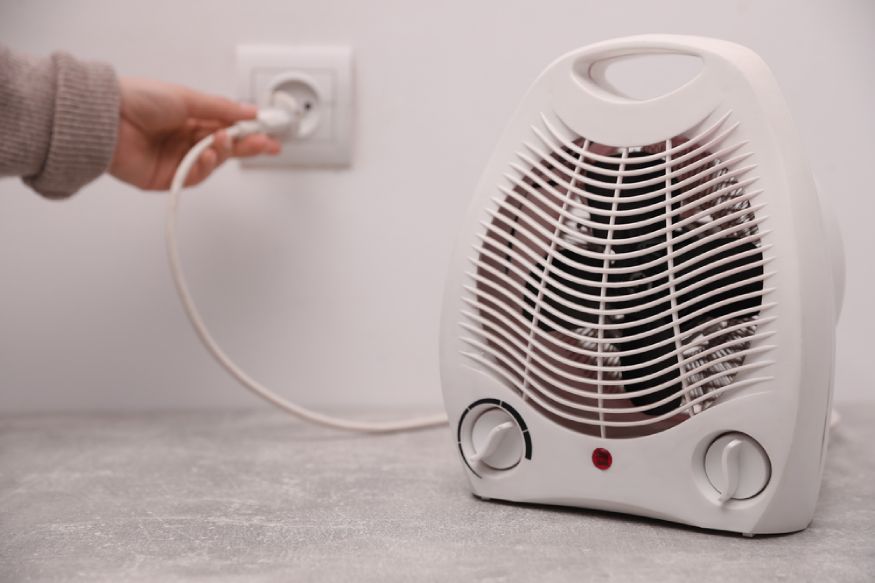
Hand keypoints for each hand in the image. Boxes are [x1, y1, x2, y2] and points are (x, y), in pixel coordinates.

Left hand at [109, 78, 280, 189]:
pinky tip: (205, 157)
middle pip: (225, 147)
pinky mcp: (167, 178)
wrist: (105, 121)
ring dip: (222, 153)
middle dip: (247, 145)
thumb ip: (221, 108)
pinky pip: (194, 177)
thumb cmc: (137, 100)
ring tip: (221, 142)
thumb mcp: (186, 96)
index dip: (249, 129)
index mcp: (190, 116)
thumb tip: (249, 111)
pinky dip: (203, 168)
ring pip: (213, 163)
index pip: (228, 125)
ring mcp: (177, 159)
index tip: (268, 131)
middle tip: (266, 145)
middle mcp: (185, 138)